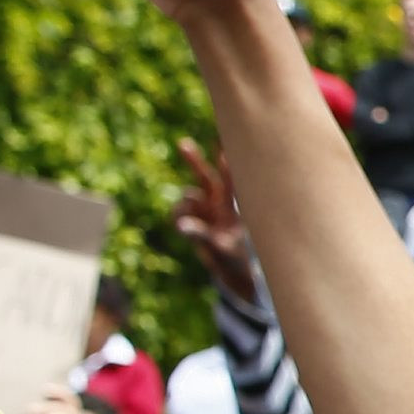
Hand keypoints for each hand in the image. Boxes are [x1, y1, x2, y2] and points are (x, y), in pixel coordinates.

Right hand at [168, 138, 259, 301]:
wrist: (232, 270)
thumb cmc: (235, 257)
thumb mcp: (219, 247)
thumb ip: (200, 234)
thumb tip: (181, 226)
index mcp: (230, 207)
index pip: (228, 182)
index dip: (226, 166)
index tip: (222, 148)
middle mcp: (217, 204)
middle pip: (204, 177)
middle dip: (193, 161)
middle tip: (182, 143)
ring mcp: (205, 210)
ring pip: (186, 198)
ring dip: (183, 209)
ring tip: (188, 225)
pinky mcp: (194, 218)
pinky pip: (178, 212)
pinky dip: (178, 218)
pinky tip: (184, 228)